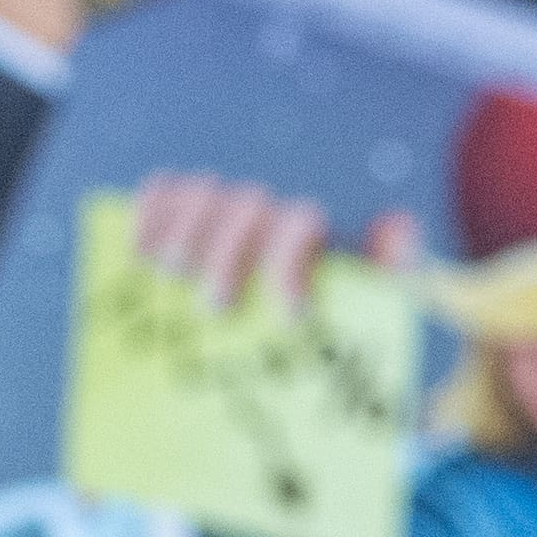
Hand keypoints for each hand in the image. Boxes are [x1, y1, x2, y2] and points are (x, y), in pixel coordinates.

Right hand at [127, 174, 413, 311]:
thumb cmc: (318, 332)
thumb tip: (399, 227)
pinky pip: (164, 193)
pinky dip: (149, 210)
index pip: (298, 222)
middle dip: (227, 252)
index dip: (288, 262)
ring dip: (185, 229)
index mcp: (308, 235)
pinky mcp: (180, 219)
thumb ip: (384, 276)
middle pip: (246, 206)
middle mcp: (266, 214)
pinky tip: (137, 247)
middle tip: (214, 306)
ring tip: (170, 276)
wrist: (275, 343)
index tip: (285, 316)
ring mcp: (222, 212)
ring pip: (205, 194)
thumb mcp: (359, 314)